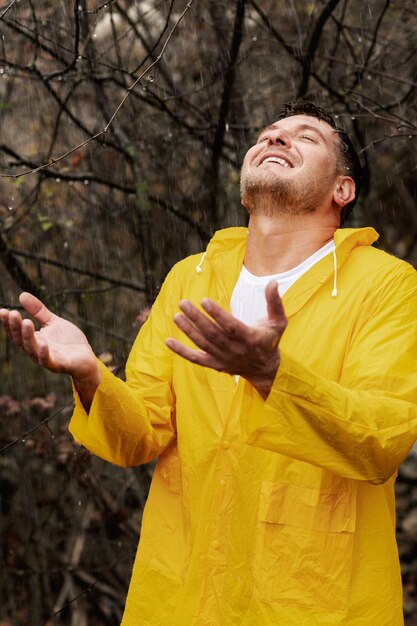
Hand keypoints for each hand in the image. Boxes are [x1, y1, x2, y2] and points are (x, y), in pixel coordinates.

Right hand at [0, 293, 100, 387]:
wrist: (86, 357)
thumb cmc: (68, 341)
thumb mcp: (52, 322)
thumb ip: (38, 311)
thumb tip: (22, 295)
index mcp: (33, 340)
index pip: (16, 332)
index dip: (8, 323)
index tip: (3, 311)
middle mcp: (36, 350)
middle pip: (21, 340)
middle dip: (15, 327)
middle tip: (12, 313)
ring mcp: (46, 358)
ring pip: (32, 349)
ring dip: (27, 336)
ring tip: (26, 322)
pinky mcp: (58, 365)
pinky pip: (48, 361)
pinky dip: (44, 353)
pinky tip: (43, 343)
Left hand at [165, 280, 286, 397]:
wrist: (266, 370)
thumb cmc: (270, 340)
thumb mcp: (278, 322)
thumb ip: (275, 302)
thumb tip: (273, 281)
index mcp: (250, 338)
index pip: (231, 326)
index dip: (217, 314)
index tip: (204, 300)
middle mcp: (235, 350)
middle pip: (213, 334)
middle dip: (197, 318)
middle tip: (183, 303)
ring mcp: (224, 359)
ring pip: (203, 344)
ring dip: (188, 330)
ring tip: (176, 316)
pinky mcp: (215, 365)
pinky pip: (196, 359)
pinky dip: (181, 351)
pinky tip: (168, 341)